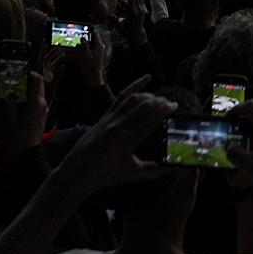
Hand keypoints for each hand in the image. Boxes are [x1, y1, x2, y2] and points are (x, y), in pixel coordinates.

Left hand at [51, 89, 171, 199]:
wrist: (77, 172)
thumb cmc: (105, 175)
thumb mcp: (132, 174)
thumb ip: (155, 170)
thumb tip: (174, 166)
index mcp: (126, 142)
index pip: (150, 120)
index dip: (164, 110)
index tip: (175, 107)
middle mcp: (118, 127)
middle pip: (143, 106)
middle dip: (160, 102)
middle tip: (170, 104)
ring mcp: (109, 119)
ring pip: (133, 99)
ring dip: (149, 95)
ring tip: (160, 98)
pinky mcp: (104, 115)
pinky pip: (121, 97)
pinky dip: (134, 86)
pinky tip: (146, 78)